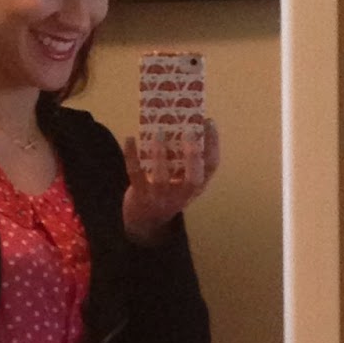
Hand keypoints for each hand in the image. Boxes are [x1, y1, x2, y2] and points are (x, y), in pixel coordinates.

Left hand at [121, 119, 219, 244]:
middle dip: (193, 156)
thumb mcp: (180, 179)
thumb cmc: (166, 191)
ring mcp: (160, 197)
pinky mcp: (140, 196)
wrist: (144, 222)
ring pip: (161, 178)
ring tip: (158, 131)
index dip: (213, 144)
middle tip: (189, 132)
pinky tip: (130, 138)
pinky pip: (135, 174)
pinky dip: (131, 155)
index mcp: (196, 186)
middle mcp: (181, 195)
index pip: (211, 167)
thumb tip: (180, 120)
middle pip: (194, 179)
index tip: (209, 121)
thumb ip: (183, 158)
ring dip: (160, 154)